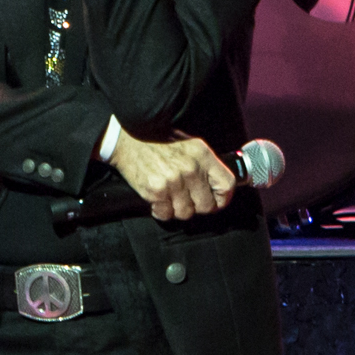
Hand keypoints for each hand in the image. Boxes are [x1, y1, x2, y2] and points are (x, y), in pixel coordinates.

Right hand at [108, 129, 233, 222]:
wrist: (127, 139)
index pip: (226, 185)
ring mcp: (173, 181)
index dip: (222, 199)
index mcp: (202, 154)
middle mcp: (190, 168)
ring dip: (177, 209)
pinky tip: (158, 199)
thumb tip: (216, 185)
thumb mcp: (188, 144)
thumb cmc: (157, 140)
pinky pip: (166, 214)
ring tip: (170, 196)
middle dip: (197, 206)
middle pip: (206, 205)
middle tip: (187, 199)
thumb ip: (204, 163)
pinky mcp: (156, 191)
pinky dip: (161, 210)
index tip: (216, 202)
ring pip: (186, 213)